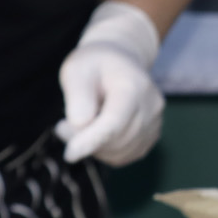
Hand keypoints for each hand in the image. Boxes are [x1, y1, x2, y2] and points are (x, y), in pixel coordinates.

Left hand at [56, 0, 165, 165]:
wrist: (120, 62)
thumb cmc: (94, 64)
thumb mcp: (76, 69)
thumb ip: (77, 96)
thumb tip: (81, 125)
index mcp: (134, 85)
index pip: (115, 121)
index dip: (92, 140)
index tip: (69, 154)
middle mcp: (151, 106)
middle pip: (116, 139)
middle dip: (85, 141)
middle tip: (62, 127)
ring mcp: (155, 122)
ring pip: (119, 153)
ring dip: (93, 147)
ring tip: (78, 126)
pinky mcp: (151, 136)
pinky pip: (124, 156)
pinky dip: (105, 151)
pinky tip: (95, 133)